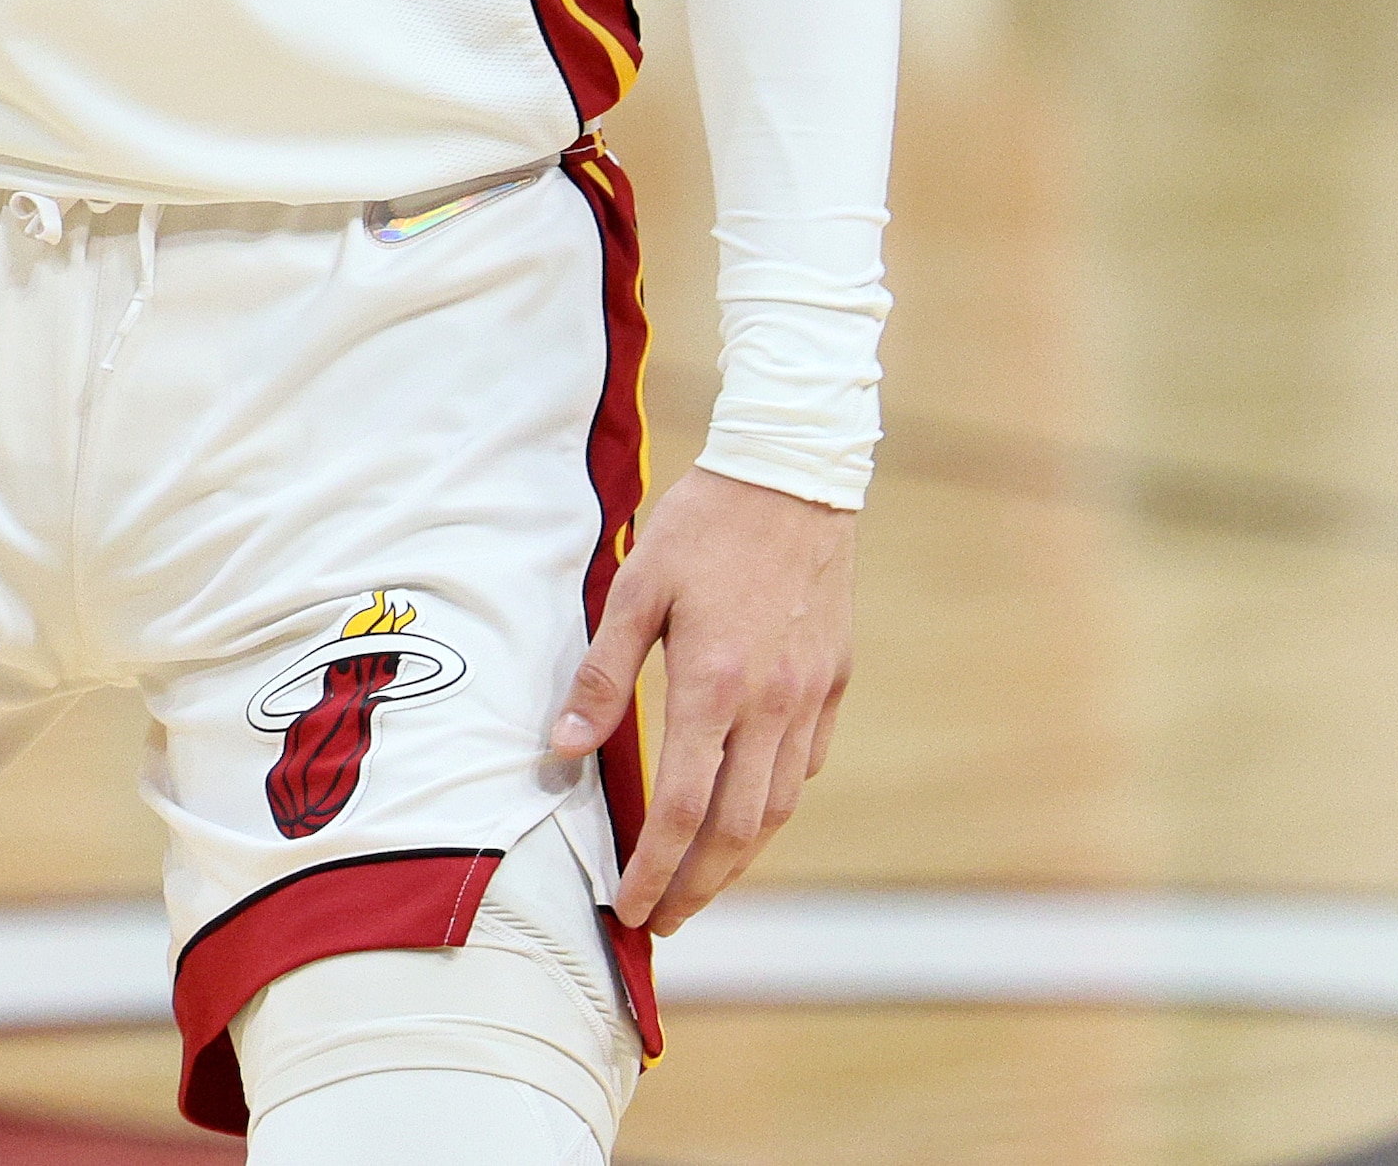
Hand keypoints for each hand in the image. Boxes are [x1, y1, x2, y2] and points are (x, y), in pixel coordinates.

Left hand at [555, 466, 853, 933]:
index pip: (681, 809)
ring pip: (779, 807)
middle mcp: (769, 705)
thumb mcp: (636, 587)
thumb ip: (602, 674)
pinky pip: (807, 764)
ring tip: (702, 883)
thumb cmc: (703, 525)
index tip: (628, 906)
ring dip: (738, 857)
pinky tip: (749, 810)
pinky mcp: (834, 681)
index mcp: (712, 685)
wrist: (793, 475)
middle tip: (664, 921)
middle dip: (697, 887)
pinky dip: (776, 801)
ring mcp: (809, 697)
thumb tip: (564, 746)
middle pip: (735, 829)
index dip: (653, 869)